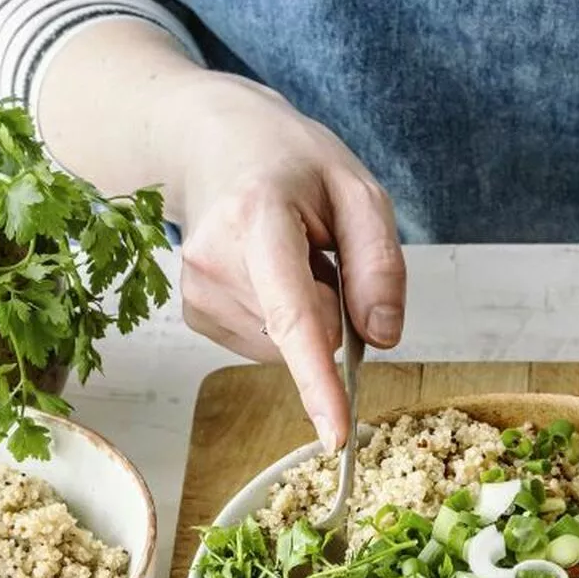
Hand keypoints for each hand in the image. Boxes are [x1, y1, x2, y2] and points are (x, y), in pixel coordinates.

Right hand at [166, 74, 405, 449]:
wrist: (216, 144)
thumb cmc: (292, 163)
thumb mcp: (359, 191)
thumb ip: (380, 264)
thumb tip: (381, 339)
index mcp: (258, 220)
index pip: (293, 315)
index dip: (318, 380)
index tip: (335, 433)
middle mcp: (215, 262)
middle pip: (307, 333)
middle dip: (333, 303)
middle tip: (317, 245)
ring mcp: (198, 293)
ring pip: (289, 345)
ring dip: (308, 308)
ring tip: (288, 251)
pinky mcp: (197, 315)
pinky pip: (269, 345)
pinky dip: (284, 318)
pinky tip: (269, 271)